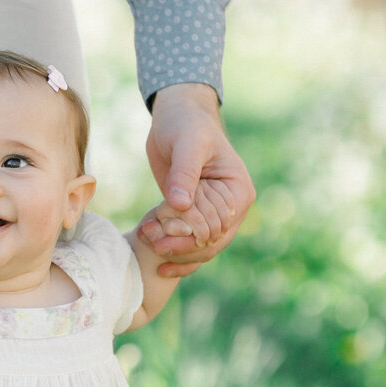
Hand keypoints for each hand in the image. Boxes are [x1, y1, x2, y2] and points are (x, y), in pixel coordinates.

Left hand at [139, 83, 254, 278]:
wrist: (177, 119)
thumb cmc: (187, 125)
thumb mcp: (187, 144)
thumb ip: (185, 173)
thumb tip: (181, 205)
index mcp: (238, 192)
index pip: (219, 226)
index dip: (192, 231)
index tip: (162, 226)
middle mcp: (231, 210)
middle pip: (210, 244)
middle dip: (180, 245)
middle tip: (149, 238)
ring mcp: (214, 216)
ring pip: (200, 250)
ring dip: (174, 251)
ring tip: (147, 241)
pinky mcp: (194, 218)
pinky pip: (191, 247)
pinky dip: (177, 257)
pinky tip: (159, 267)